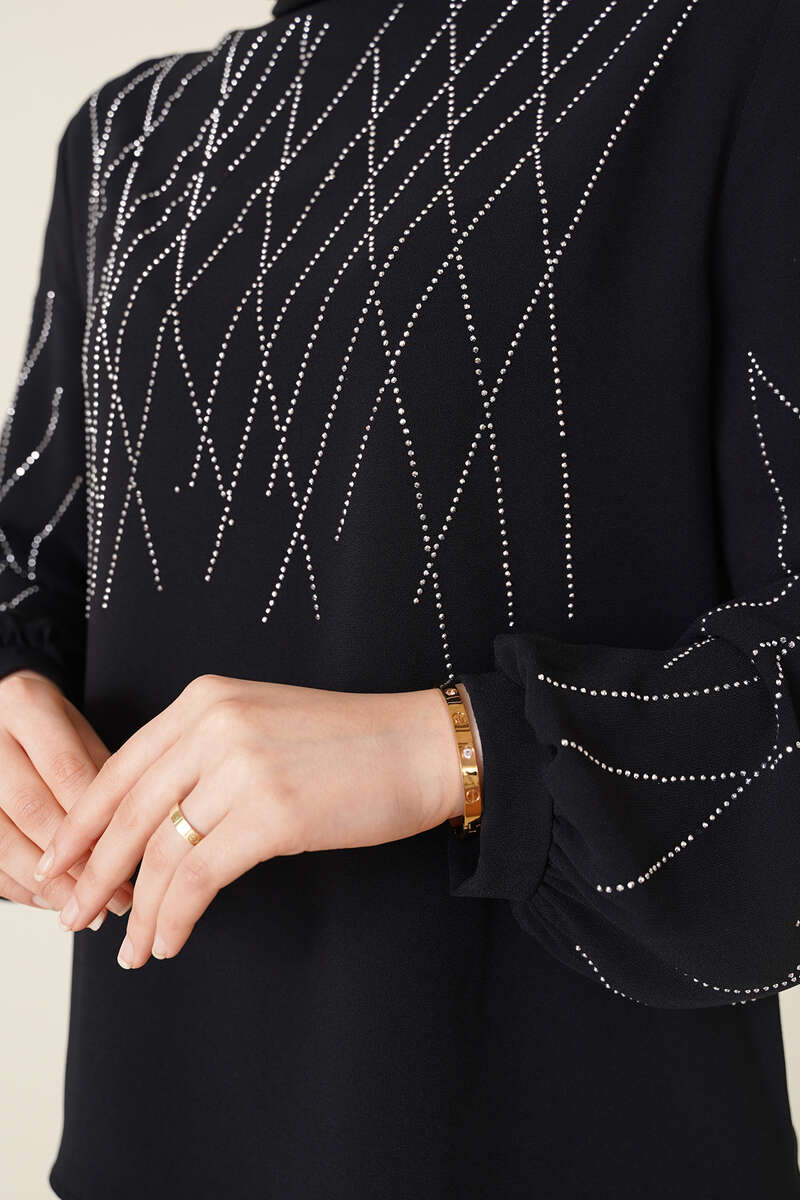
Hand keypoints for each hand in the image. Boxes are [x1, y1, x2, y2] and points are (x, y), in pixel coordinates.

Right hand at [0, 670, 132, 921]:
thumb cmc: (46, 724)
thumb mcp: (78, 729)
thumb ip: (100, 774)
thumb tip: (131, 838)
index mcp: (25, 705)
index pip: (66, 769)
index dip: (97, 819)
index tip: (131, 856)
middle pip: (32, 809)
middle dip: (77, 862)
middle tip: (116, 896)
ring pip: (2, 841)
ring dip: (47, 885)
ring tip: (86, 908)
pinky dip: (17, 887)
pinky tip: (49, 900)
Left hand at [34, 675, 468, 966]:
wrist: (422, 746)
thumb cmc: (349, 746)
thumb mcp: (262, 727)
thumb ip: (203, 758)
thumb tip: (151, 831)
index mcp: (205, 700)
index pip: (121, 767)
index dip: (82, 824)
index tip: (59, 863)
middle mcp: (215, 724)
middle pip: (130, 812)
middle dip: (95, 873)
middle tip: (74, 916)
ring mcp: (243, 766)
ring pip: (162, 852)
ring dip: (141, 910)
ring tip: (132, 949)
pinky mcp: (272, 812)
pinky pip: (199, 875)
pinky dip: (177, 916)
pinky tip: (171, 941)